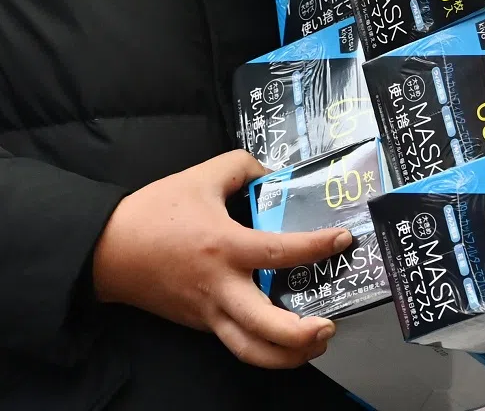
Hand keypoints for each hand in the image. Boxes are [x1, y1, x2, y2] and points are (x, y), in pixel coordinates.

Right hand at [92, 150, 352, 368]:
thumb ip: (241, 167)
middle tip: (329, 326)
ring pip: (250, 351)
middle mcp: (219, 288)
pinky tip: (285, 336)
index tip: (342, 240)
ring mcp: (208, 312)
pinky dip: (264, 346)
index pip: (281, 252)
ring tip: (316, 343)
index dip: (317, 247)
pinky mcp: (199, 323)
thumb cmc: (152, 213)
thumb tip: (272, 171)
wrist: (104, 251)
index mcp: (224, 247)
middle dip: (302, 335)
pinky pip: (235, 341)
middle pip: (265, 328)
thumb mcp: (200, 176)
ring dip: (287, 356)